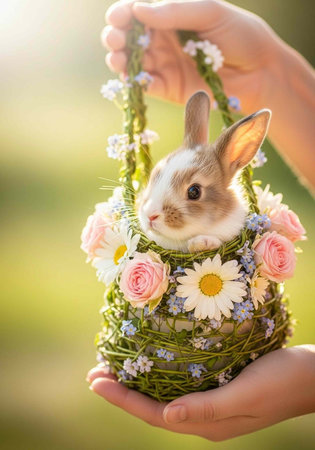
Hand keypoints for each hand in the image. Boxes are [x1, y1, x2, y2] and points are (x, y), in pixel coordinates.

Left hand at [87, 345, 314, 440]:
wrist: (310, 377)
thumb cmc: (281, 382)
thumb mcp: (245, 394)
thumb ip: (206, 409)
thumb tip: (166, 418)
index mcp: (207, 423)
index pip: (153, 413)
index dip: (122, 399)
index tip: (96, 381)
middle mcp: (204, 417)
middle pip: (153, 406)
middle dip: (122, 392)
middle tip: (95, 374)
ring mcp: (211, 403)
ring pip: (164, 395)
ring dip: (137, 383)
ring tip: (115, 369)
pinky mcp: (218, 389)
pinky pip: (180, 385)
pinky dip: (159, 374)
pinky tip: (153, 362)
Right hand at [103, 0, 279, 112]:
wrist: (260, 71)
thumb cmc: (240, 34)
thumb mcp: (209, 12)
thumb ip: (175, 11)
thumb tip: (137, 9)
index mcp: (171, 17)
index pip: (137, 13)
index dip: (123, 14)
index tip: (118, 18)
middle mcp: (164, 41)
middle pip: (129, 38)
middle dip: (116, 38)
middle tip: (115, 40)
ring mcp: (165, 65)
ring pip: (132, 62)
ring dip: (120, 60)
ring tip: (119, 58)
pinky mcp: (169, 89)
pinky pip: (146, 86)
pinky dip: (136, 82)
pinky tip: (133, 77)